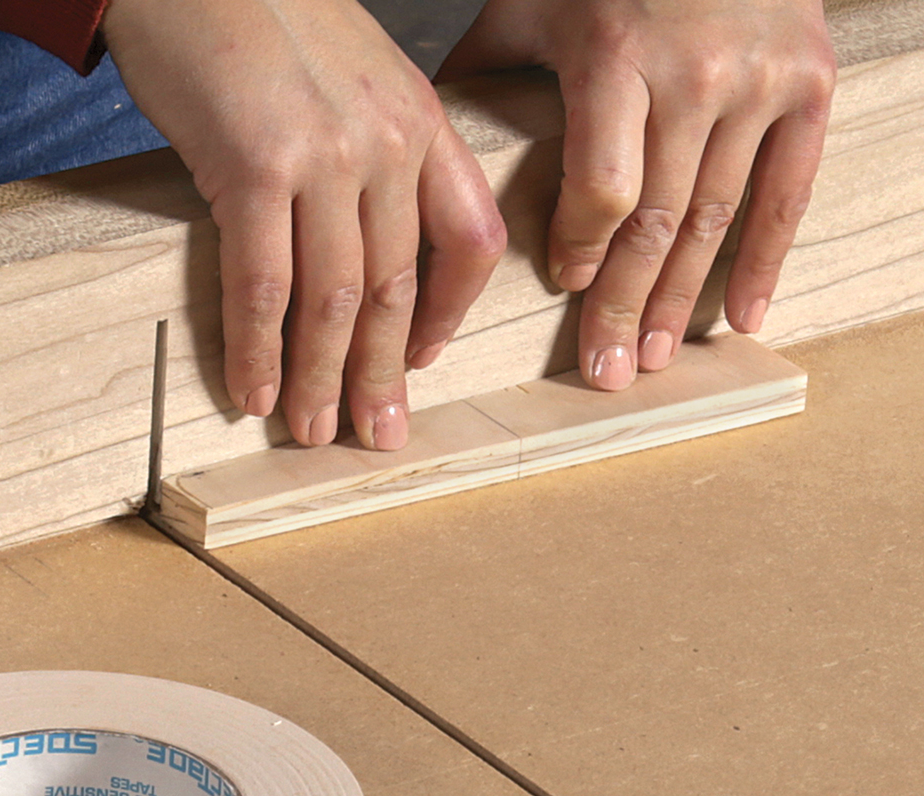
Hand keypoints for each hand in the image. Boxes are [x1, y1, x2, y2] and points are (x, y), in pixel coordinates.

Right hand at [101, 0, 505, 448]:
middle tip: (375, 434)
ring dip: (321, 378)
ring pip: (334, 299)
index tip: (428, 358)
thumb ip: (372, 144)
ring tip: (311, 431)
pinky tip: (253, 392)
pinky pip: (262, 284)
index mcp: (421, 119)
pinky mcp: (252, 166)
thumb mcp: (351, 69)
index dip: (451, 311)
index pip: (469, 236)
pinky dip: (259, 349)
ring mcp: (323, 155)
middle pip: (398, 286)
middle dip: (385, 373)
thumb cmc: (261, 13)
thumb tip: (353, 231)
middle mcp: (386, 142)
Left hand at [440, 0, 835, 388]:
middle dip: (627, 304)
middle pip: (656, 219)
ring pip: (716, 216)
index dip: (583, 248)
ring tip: (657, 355)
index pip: (601, 185)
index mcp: (614, 56)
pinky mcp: (810, 83)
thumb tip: (424, 143)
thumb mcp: (531, 3)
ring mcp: (758, 82)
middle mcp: (693, 75)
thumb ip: (483, 69)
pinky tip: (746, 314)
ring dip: (684, 298)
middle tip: (609, 371)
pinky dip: (767, 258)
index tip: (567, 287)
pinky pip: (789, 190)